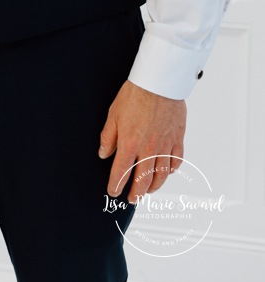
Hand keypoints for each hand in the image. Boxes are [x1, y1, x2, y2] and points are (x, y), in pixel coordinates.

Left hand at [99, 80, 186, 203]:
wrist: (158, 82)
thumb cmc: (135, 94)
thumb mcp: (113, 114)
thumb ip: (108, 137)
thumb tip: (104, 153)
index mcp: (130, 143)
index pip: (121, 172)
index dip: (115, 185)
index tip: (113, 191)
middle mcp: (148, 149)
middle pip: (142, 180)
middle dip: (135, 193)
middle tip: (131, 198)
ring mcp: (165, 146)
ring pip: (161, 175)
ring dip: (153, 187)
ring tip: (147, 191)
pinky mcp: (177, 139)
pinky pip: (176, 162)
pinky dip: (171, 171)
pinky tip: (166, 172)